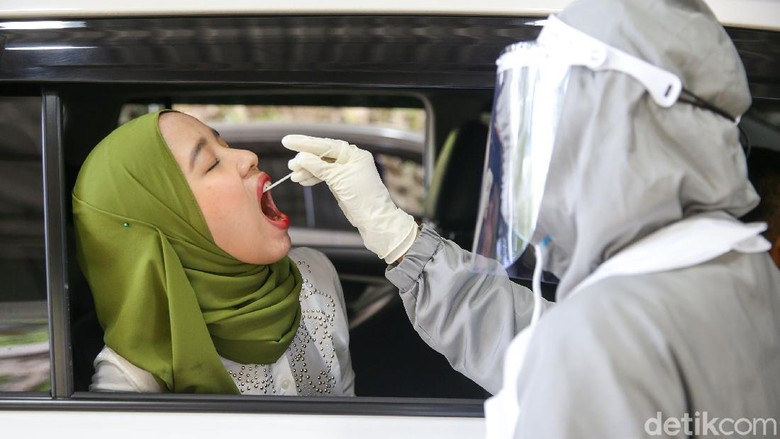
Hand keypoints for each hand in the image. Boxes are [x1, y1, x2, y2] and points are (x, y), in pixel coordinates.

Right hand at [282, 135, 417, 263]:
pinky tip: (302, 180)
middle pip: (322, 154)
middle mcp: (350, 160)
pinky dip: (313, 178)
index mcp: (353, 154)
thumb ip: (319, 167)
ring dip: (307, 170)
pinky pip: (324, 176)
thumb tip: (301, 157)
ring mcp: (346, 172)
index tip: (288, 141)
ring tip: (294, 175)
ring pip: (321, 166)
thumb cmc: (363, 198)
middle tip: (290, 164)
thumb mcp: (338, 179)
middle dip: (305, 158)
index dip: (305, 143)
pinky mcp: (342, 183)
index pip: (325, 145)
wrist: (375, 220)